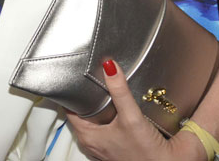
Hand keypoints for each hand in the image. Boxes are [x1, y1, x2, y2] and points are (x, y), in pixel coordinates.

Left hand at [64, 60, 202, 160]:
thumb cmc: (149, 156)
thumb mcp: (132, 118)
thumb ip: (121, 91)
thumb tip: (111, 66)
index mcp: (87, 136)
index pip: (69, 108)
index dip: (73, 90)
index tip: (78, 74)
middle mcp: (92, 143)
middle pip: (82, 112)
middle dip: (88, 95)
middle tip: (96, 75)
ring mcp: (103, 147)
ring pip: (94, 121)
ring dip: (100, 106)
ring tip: (109, 87)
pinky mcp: (116, 150)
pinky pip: (106, 128)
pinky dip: (111, 117)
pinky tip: (122, 108)